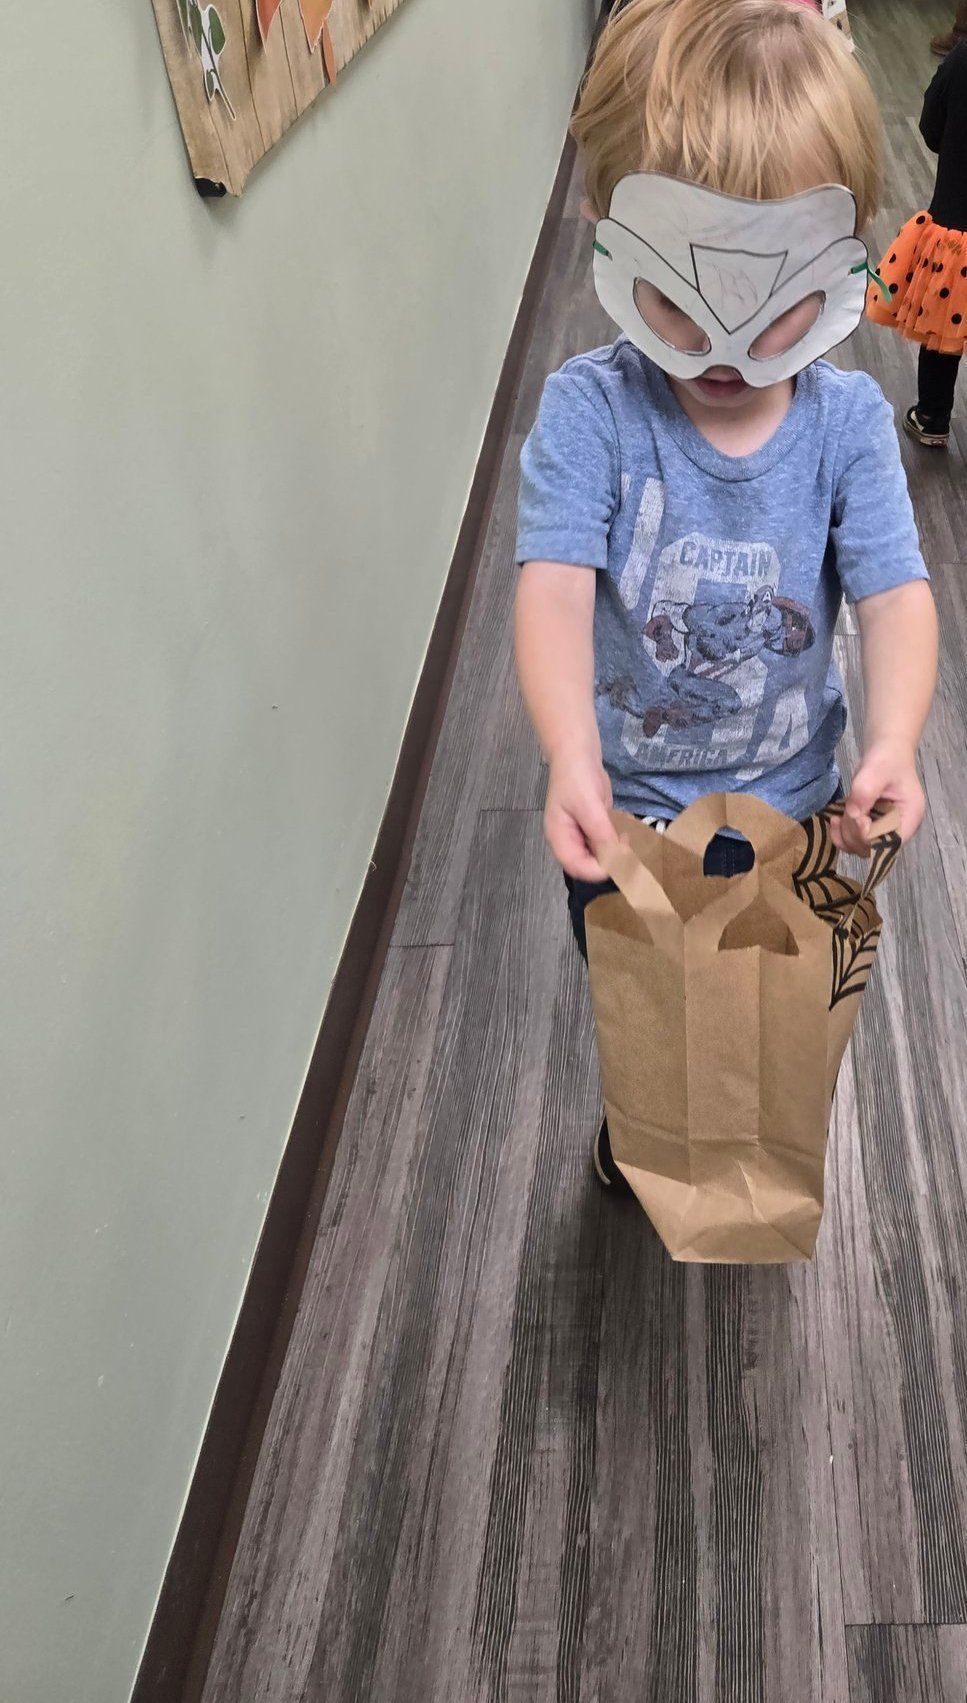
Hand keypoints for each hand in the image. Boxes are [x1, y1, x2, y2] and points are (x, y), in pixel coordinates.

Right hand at [544, 749, 616, 880]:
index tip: (621, 861)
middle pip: (589, 864)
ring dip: (615, 851)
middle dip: (609, 861)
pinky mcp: (594, 826)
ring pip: (600, 855)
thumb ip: (601, 833)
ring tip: (629, 839)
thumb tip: (617, 858)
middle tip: (629, 848)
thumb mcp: (588, 805)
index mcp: (559, 838)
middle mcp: (569, 840)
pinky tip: (626, 832)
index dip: (598, 869)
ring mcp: (582, 833)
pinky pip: (606, 842)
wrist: (578, 753)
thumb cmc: (576, 778)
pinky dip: (616, 841)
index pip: (577, 867)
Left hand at [833, 739, 924, 854]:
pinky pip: (855, 840)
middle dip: (854, 835)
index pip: (889, 843)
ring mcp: (885, 829)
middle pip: (874, 849)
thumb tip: (853, 815)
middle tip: (845, 815)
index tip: (857, 816)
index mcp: (909, 818)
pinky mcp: (871, 826)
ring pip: (862, 848)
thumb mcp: (875, 770)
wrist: (886, 750)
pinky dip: (841, 834)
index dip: (869, 836)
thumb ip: (864, 793)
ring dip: (845, 837)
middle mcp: (899, 828)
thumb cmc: (887, 758)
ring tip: (837, 819)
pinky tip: (836, 819)